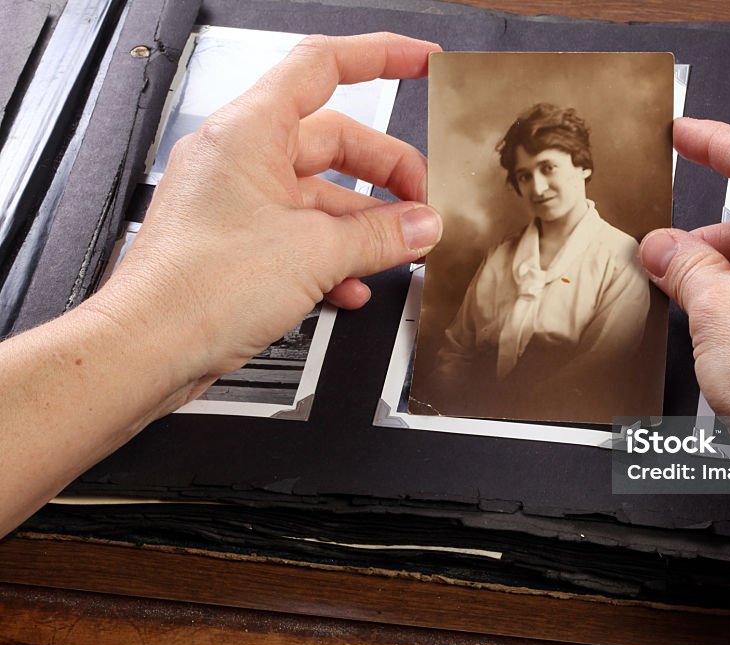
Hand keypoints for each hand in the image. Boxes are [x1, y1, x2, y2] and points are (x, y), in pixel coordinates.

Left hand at [89, 33, 442, 402]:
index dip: (382, 56)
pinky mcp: (238, 242)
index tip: (422, 62)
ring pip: (321, 195)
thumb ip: (382, 235)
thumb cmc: (198, 288)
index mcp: (250, 130)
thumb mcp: (316, 253)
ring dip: (364, 225)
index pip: (324, 66)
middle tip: (423, 205)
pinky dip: (334, 255)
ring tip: (398, 251)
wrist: (149, 347)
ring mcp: (238, 200)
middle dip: (388, 174)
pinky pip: (300, 232)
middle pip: (335, 141)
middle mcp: (240, 157)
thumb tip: (422, 226)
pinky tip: (355, 284)